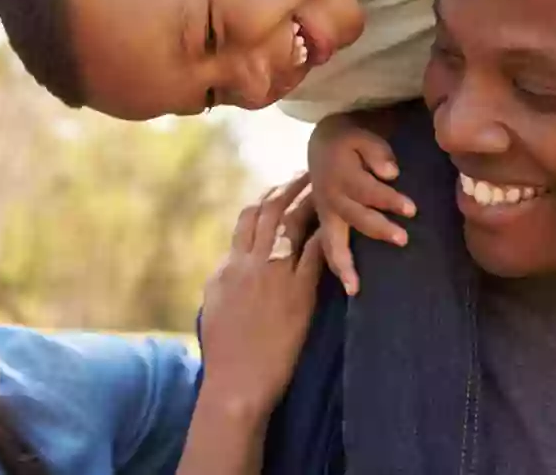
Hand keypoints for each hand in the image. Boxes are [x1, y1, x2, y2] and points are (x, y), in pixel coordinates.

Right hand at [198, 174, 326, 411]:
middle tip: (309, 172)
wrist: (236, 382)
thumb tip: (229, 261)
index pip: (246, 219)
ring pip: (290, 224)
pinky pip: (315, 254)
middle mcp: (248, 264)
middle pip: (269, 211)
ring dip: (309, 200)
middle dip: (289, 187)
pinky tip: (341, 221)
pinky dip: (326, 233)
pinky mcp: (297, 294)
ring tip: (326, 185)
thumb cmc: (225, 352)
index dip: (266, 197)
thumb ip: (224, 278)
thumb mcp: (214, 305)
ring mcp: (272, 277)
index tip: (281, 186)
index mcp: (229, 266)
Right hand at [306, 112, 412, 295]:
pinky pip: (327, 249)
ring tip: (355, 287)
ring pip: (332, 241)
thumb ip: (377, 152)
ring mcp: (326, 214)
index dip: (388, 200)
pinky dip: (337, 267)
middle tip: (403, 239)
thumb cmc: (350, 142)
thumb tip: (391, 173)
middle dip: (378, 229)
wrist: (322, 144)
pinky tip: (350, 287)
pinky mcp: (326, 224)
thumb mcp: (362, 136)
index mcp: (342, 175)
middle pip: (355, 217)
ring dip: (345, 264)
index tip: (412, 209)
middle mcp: (331, 198)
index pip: (368, 190)